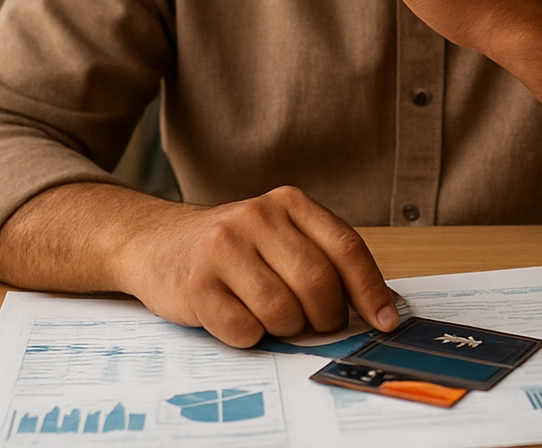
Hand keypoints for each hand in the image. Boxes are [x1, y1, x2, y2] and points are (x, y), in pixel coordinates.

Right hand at [115, 185, 396, 347]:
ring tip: (271, 316)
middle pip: (318, 284)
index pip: (346, 248)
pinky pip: (244, 330)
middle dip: (324, 317)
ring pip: (282, 311)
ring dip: (285, 329)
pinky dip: (251, 337)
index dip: (370, 291)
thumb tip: (381, 307)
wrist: (155, 242)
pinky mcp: (196, 284)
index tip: (386, 322)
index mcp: (289, 203)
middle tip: (314, 323)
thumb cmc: (233, 247)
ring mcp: (223, 249)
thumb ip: (324, 259)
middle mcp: (257, 218)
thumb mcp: (280, 236)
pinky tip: (238, 318)